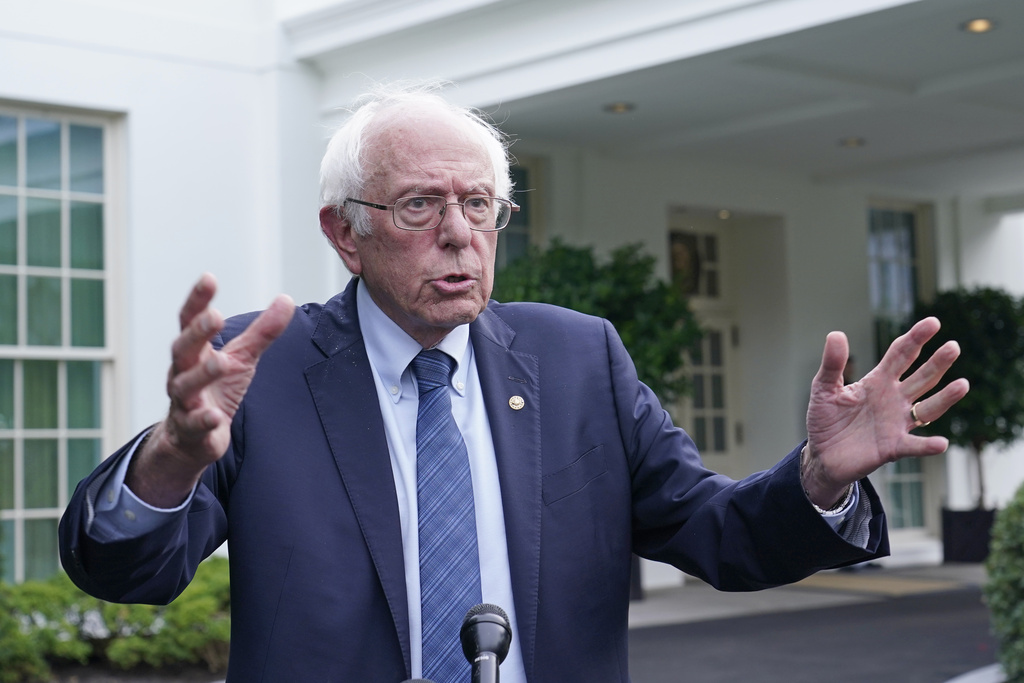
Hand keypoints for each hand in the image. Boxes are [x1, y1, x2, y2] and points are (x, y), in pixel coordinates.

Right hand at [127, 274, 294, 506]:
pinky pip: (194, 424)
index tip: (209, 278)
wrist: (192, 438)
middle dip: (197, 333)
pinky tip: (215, 417)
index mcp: (194, 351)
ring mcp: (183, 401)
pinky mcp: (190, 429)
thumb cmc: (216, 389)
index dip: (197, 300)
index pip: (190, 320)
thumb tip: (286, 299)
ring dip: (203, 373)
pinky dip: (204, 420)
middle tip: (214, 316)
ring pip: (186, 386)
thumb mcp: (242, 358)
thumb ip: (262, 332)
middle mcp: (182, 372)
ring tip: (222, 362)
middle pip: (183, 349)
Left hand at [801, 317, 969, 507]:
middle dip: (937, 363)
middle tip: (953, 347)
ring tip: (962, 385)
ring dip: (945, 398)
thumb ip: (832, 364)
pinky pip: (914, 446)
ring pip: (927, 409)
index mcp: (878, 381)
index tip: (933, 323)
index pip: (902, 355)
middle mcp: (894, 399)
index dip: (916, 339)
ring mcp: (896, 423)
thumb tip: (836, 334)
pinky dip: (927, 446)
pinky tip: (941, 443)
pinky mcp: (892, 447)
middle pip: (921, 377)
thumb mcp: (824, 388)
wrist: (821, 455)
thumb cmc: (825, 419)